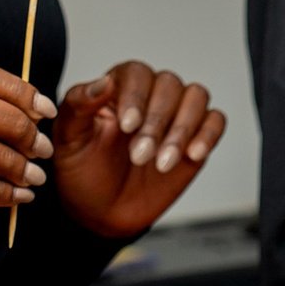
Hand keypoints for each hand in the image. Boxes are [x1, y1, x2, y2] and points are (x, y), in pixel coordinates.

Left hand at [49, 61, 226, 238]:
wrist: (103, 212)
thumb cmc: (83, 172)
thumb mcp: (69, 140)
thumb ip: (79, 106)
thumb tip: (103, 81)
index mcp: (117, 90)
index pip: (136, 73)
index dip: (136, 95)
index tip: (128, 126)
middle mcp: (151, 96)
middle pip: (169, 84)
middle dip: (157, 121)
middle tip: (139, 156)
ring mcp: (177, 115)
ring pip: (196, 97)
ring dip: (182, 129)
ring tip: (163, 163)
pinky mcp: (197, 137)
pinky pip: (216, 121)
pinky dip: (208, 135)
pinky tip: (192, 154)